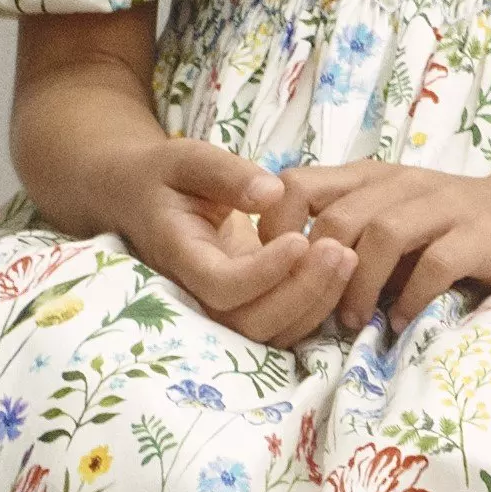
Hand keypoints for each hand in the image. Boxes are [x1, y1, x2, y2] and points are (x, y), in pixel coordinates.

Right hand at [101, 135, 350, 348]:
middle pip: (250, 322)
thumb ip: (225, 173)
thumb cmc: (164, 177)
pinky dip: (317, 305)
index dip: (263, 273)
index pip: (221, 286)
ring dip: (316, 301)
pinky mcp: (245, 307)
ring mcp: (222, 307)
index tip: (298, 238)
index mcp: (179, 256)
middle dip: (301, 291)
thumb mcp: (186, 158)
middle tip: (339, 249)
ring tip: (347, 256)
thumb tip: (273, 193)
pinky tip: (341, 267)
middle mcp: (198, 294)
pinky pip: (283, 326)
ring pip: (271, 333)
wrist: (143, 202)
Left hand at [274, 158, 490, 333]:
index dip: (277, 228)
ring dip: (362, 286)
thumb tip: (285, 280)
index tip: (280, 272)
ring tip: (356, 321)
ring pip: (382, 234)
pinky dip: (412, 297)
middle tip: (319, 310)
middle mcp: (401, 183)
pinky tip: (404, 320)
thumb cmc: (444, 225)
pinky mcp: (478, 234)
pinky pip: (435, 264)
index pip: (298, 184)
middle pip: (339, 216)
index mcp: (368, 177)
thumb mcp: (386, 217)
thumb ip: (343, 236)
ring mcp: (442, 205)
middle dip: (321, 270)